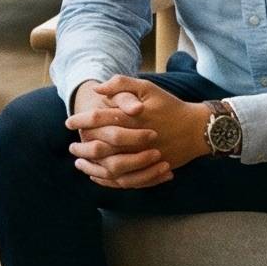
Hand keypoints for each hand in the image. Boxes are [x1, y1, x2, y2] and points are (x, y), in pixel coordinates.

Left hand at [66, 76, 211, 188]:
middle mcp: (137, 140)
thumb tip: (97, 89)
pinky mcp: (150, 171)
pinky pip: (125, 181)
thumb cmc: (170, 106)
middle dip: (82, 146)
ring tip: (79, 162)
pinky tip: (96, 175)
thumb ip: (121, 84)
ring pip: (111, 167)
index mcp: (133, 118)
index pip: (99, 119)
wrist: (197, 129)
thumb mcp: (148, 87)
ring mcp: (144, 158)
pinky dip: (108, 180)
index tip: (69, 122)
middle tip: (71, 145)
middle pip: (101, 147)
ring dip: (92, 166)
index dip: (81, 121)